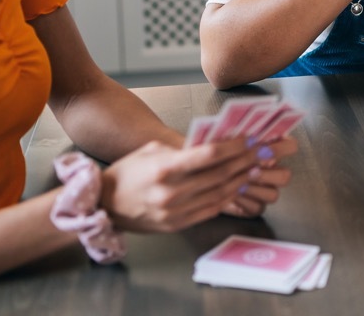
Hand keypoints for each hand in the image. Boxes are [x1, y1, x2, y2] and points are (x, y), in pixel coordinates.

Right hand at [100, 139, 260, 231]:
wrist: (104, 205)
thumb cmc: (128, 173)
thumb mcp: (151, 151)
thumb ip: (182, 148)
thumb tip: (213, 144)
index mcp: (163, 169)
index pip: (208, 156)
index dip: (232, 147)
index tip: (247, 140)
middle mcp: (170, 192)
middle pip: (218, 175)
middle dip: (243, 161)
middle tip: (259, 152)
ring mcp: (174, 212)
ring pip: (218, 194)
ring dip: (240, 180)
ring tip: (254, 168)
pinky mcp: (177, 225)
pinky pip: (210, 210)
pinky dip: (228, 197)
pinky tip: (238, 187)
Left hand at [219, 137, 298, 217]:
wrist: (203, 178)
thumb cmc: (214, 156)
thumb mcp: (225, 142)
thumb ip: (238, 138)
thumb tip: (243, 134)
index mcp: (269, 150)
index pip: (289, 146)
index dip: (283, 147)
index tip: (266, 147)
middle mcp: (271, 171)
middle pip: (285, 175)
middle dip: (268, 173)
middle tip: (252, 169)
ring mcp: (264, 191)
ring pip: (273, 194)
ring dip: (254, 188)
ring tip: (237, 182)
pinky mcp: (254, 207)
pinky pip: (257, 207)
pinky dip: (243, 201)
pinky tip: (230, 193)